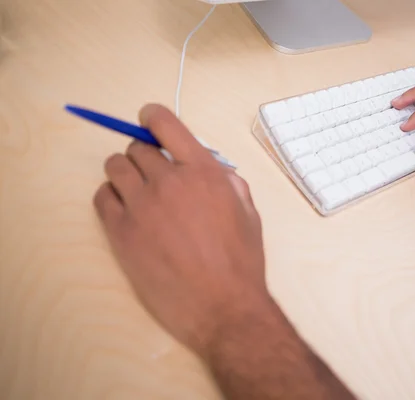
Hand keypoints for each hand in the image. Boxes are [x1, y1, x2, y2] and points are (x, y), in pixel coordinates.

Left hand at [94, 104, 266, 352]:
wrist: (223, 306)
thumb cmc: (241, 262)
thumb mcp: (249, 213)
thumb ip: (229, 182)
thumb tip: (211, 170)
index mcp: (203, 171)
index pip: (165, 123)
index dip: (152, 116)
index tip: (147, 120)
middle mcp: (169, 181)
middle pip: (137, 147)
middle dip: (145, 155)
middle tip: (154, 174)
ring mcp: (141, 206)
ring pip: (114, 166)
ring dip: (125, 172)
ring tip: (138, 192)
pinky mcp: (121, 232)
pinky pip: (101, 197)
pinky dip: (111, 197)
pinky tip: (126, 210)